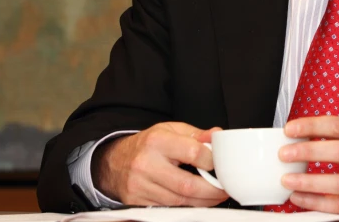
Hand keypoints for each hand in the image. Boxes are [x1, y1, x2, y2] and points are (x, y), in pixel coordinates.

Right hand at [92, 122, 228, 205]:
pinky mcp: (137, 201)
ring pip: (178, 200)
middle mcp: (147, 163)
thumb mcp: (170, 129)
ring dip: (202, 201)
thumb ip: (195, 134)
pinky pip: (167, 208)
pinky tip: (196, 202)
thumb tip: (217, 136)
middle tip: (224, 189)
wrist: (114, 160)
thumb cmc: (148, 144)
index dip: (211, 160)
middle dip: (211, 190)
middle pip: (186, 184)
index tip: (220, 164)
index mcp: (158, 140)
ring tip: (215, 196)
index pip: (192, 152)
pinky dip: (185, 206)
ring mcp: (140, 185)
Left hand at [279, 116, 338, 214]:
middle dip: (307, 152)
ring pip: (338, 183)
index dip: (312, 126)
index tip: (290, 129)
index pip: (337, 125)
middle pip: (338, 152)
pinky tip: (299, 198)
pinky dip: (316, 203)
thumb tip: (303, 131)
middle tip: (285, 154)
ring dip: (309, 182)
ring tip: (288, 180)